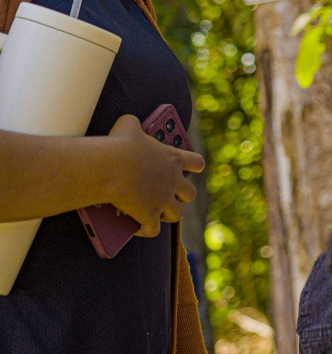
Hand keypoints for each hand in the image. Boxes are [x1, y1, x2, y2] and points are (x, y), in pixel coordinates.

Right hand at [106, 115, 205, 237]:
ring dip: (167, 214)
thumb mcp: (128, 125)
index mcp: (173, 159)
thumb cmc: (119, 144)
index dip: (194, 167)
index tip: (190, 169)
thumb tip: (130, 123)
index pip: (197, 163)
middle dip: (181, 196)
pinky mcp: (149, 215)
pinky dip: (146, 230)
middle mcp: (173, 181)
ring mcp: (163, 200)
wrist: (111, 166)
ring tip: (156, 214)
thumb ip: (134, 124)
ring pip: (176, 214)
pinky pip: (153, 230)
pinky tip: (138, 229)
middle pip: (190, 194)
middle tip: (170, 195)